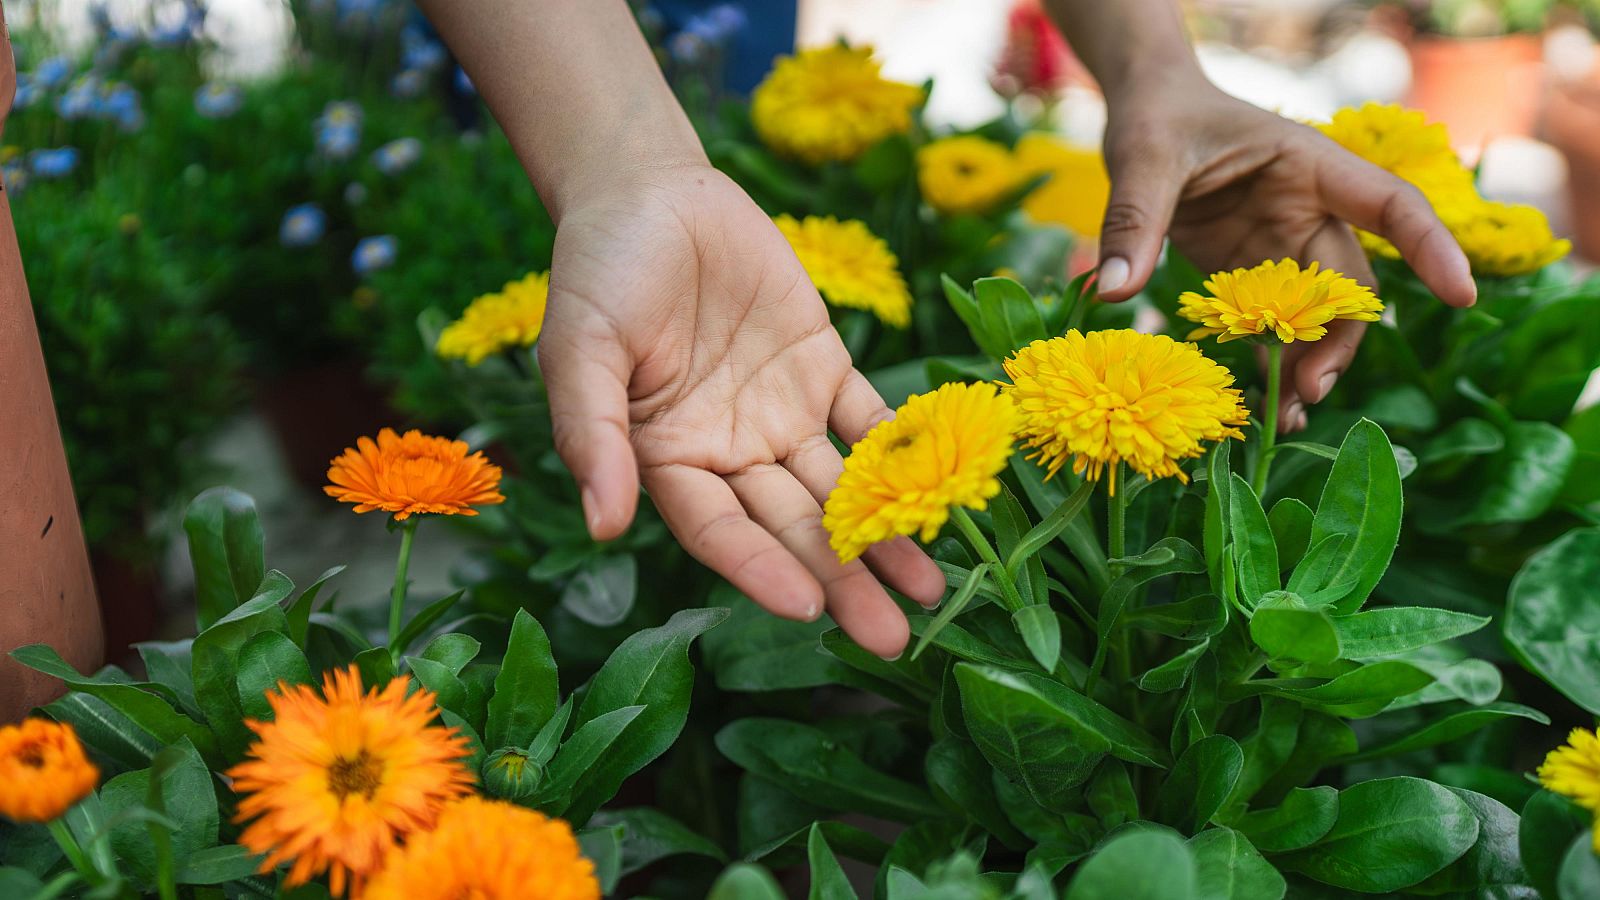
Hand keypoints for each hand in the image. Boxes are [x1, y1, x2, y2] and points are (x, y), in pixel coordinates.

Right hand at [536, 164, 944, 656]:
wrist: (650, 189)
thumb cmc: (598, 270)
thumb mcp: (579, 348)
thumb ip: (594, 434)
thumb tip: (602, 525)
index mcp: (666, 459)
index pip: (719, 531)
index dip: (760, 568)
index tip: (807, 608)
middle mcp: (729, 452)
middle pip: (792, 527)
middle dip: (841, 580)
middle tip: (893, 638)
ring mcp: (780, 413)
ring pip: (839, 489)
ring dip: (885, 536)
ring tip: (931, 591)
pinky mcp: (823, 367)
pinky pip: (869, 418)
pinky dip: (906, 452)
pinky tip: (946, 493)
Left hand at [1094, 75, 1476, 430]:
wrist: (1143, 113)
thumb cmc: (1159, 116)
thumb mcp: (1143, 158)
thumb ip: (1133, 221)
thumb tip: (1114, 292)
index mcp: (1309, 166)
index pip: (1389, 205)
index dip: (1429, 247)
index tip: (1462, 295)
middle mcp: (1307, 211)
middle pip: (1346, 284)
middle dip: (1337, 341)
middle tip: (1310, 391)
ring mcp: (1278, 248)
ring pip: (1311, 317)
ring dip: (1306, 365)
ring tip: (1287, 418)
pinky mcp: (1246, 276)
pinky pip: (1268, 328)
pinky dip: (1267, 365)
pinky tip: (1263, 407)